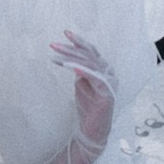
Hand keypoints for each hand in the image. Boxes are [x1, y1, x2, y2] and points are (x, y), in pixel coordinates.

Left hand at [52, 32, 114, 161]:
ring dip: (72, 58)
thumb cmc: (87, 107)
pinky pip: (96, 79)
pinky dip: (84, 71)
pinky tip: (71, 67)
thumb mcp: (81, 84)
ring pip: (91, 64)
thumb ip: (80, 69)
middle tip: (54, 44)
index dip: (79, 41)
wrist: (92, 131)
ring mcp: (110, 83)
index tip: (65, 33)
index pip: (91, 50)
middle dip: (71, 48)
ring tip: (57, 55)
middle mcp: (109, 73)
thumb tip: (70, 57)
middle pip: (90, 55)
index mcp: (104, 69)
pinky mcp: (108, 94)